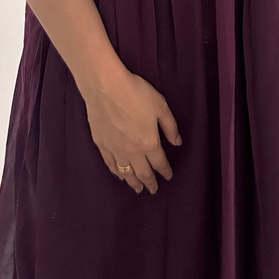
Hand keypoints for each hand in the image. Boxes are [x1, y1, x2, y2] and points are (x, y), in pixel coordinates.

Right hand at [84, 69, 181, 194]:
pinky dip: (117, 173)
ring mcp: (115, 150)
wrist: (106, 87)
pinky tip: (119, 175)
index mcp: (149, 143)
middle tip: (153, 190)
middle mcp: (132, 152)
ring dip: (133, 182)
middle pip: (143, 173)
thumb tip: (177, 143)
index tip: (168, 176)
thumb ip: (170, 127)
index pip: (159, 163)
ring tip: (138, 188)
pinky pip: (110, 164)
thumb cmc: (136, 93)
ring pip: (126, 173)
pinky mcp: (101, 144)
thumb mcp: (160, 107)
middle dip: (150, 183)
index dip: (165, 171)